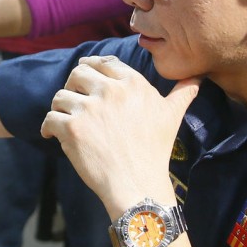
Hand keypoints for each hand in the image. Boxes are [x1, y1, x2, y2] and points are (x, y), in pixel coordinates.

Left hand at [39, 55, 199, 216]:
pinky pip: (50, 118)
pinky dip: (48, 127)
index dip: (91, 68)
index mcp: (132, 83)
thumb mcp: (172, 116)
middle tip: (74, 101)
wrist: (138, 184)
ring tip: (64, 120)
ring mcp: (89, 109)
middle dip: (73, 86)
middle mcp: (110, 91)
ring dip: (60, 108)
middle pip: (77, 73)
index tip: (85, 77)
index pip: (103, 62)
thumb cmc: (155, 151)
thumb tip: (197, 77)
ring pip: (60, 96)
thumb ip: (183, 92)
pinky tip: (52, 134)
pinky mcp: (71, 129)